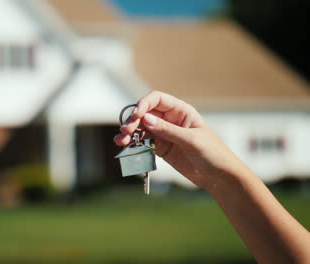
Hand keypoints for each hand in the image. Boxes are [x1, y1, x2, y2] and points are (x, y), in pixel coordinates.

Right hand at [114, 91, 244, 190]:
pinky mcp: (161, 148)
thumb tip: (145, 118)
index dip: (143, 104)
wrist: (219, 177)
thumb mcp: (191, 140)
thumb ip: (167, 129)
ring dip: (130, 133)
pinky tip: (126, 147)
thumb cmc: (212, 154)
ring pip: (141, 129)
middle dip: (133, 121)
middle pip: (145, 114)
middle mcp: (170, 120)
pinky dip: (134, 144)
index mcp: (181, 111)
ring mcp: (165, 134)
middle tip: (126, 132)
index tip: (136, 116)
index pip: (157, 99)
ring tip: (121, 141)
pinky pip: (144, 143)